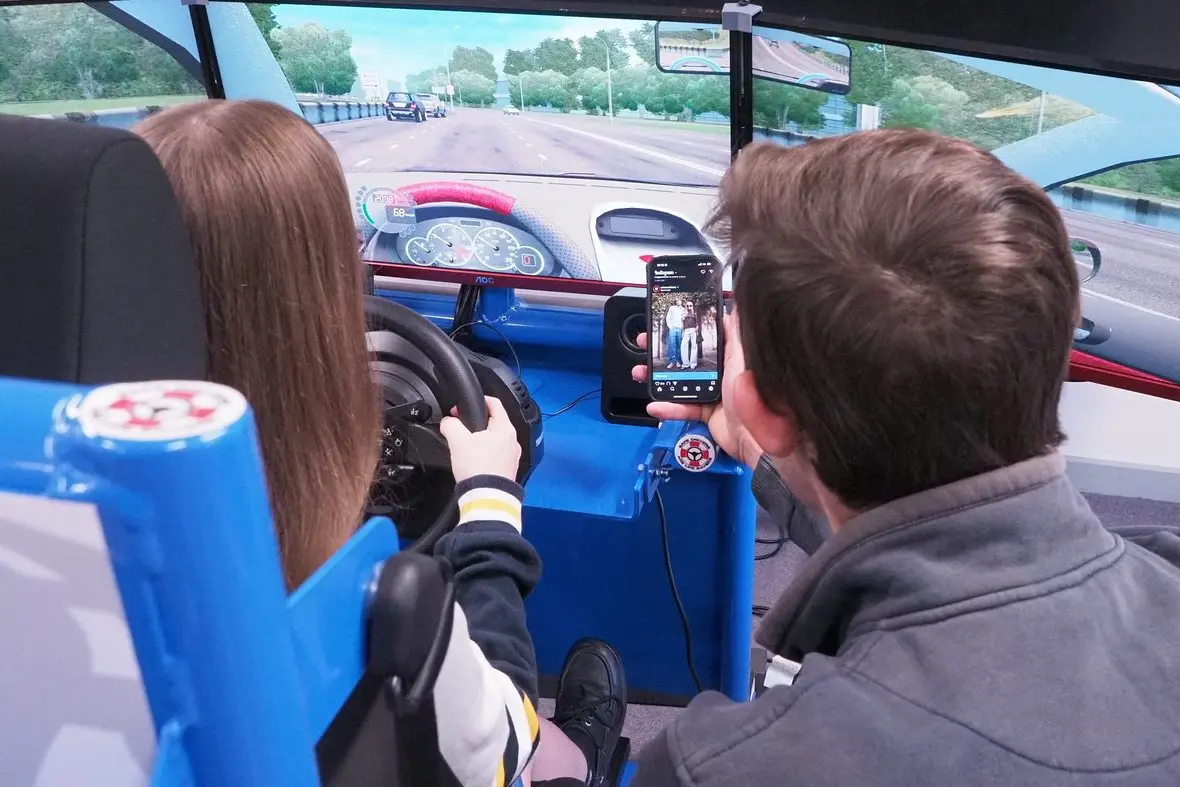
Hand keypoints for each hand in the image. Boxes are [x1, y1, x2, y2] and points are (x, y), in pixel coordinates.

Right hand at [439, 396, 521, 482]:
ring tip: (464, 446)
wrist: (486, 498)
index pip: (494, 403)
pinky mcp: (507, 470)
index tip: (462, 408)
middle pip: (493, 422)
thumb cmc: (478, 470)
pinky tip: (473, 462)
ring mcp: (512, 456)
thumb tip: (448, 422)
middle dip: (474, 423)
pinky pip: (495, 456)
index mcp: (505, 429)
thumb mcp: (458, 441)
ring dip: (479, 440)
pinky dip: (484, 454)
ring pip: (494, 440)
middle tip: (459, 428)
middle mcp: (512, 441)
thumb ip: (451, 425)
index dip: (477, 401)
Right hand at [631, 333, 760, 468]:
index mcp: (729, 356)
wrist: (755, 436)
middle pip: (686, 358)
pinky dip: (668, 408)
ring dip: (657, 378)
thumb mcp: (742, 356)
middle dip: (662, 352)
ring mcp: (712, 393)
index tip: (665, 324)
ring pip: (679, 382)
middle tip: (644, 344)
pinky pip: (683, 408)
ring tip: (640, 372)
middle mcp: (720, 372)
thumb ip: (735, 334)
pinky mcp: (706, 413)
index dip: (683, 330)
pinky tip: (654, 405)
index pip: (703, 338)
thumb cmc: (751, 395)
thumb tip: (735, 308)